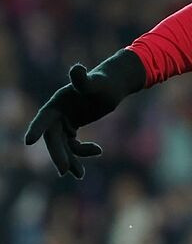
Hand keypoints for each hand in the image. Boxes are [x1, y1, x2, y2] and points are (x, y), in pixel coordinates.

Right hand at [24, 49, 144, 178]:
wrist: (112, 86)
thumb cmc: (104, 82)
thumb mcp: (95, 83)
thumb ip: (83, 79)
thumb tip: (77, 69)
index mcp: (57, 103)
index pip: (44, 118)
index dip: (36, 129)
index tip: (28, 142)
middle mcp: (57, 114)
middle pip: (53, 138)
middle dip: (58, 154)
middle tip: (65, 171)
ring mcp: (63, 122)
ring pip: (62, 146)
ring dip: (70, 160)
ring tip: (80, 175)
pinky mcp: (72, 128)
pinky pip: (72, 145)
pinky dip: (82, 152)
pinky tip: (99, 151)